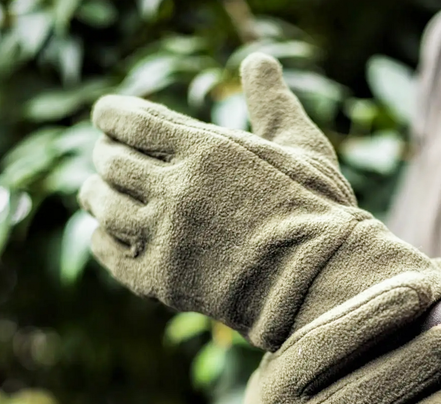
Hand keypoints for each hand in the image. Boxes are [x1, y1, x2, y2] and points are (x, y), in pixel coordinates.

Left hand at [79, 53, 440, 350]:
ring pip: (101, 204)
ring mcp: (164, 236)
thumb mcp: (304, 148)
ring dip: (96, 193)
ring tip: (98, 191)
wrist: (321, 283)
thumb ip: (273, 103)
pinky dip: (101, 236)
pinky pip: (108, 251)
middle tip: (110, 157)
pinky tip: (108, 231)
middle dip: (107, 154)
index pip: (128, 118)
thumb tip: (259, 60)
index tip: (108, 118)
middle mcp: (175, 188)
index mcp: (206, 148)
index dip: (111, 115)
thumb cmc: (319, 215)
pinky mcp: (161, 280)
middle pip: (110, 160)